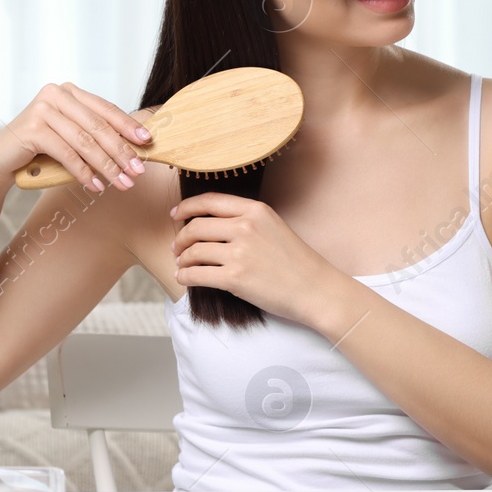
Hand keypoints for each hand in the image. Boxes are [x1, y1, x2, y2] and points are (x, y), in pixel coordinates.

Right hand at [0, 82, 152, 193]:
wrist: (1, 161)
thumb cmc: (40, 150)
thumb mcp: (71, 136)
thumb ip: (94, 134)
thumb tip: (135, 146)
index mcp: (69, 91)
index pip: (105, 108)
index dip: (128, 126)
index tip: (147, 143)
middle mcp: (56, 94)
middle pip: (97, 126)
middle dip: (121, 151)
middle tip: (138, 171)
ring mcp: (42, 109)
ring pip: (84, 141)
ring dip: (107, 166)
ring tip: (122, 183)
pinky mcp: (32, 128)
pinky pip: (67, 153)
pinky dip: (83, 172)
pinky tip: (95, 186)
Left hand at [170, 193, 333, 325]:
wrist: (316, 289)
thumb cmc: (297, 262)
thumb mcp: (274, 227)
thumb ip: (246, 221)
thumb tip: (210, 225)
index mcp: (255, 210)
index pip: (210, 201)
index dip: (187, 207)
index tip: (175, 215)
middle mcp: (246, 227)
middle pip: (197, 226)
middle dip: (181, 238)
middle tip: (177, 248)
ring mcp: (239, 252)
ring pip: (193, 251)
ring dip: (182, 260)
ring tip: (182, 265)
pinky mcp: (235, 278)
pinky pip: (196, 275)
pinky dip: (185, 277)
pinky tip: (185, 279)